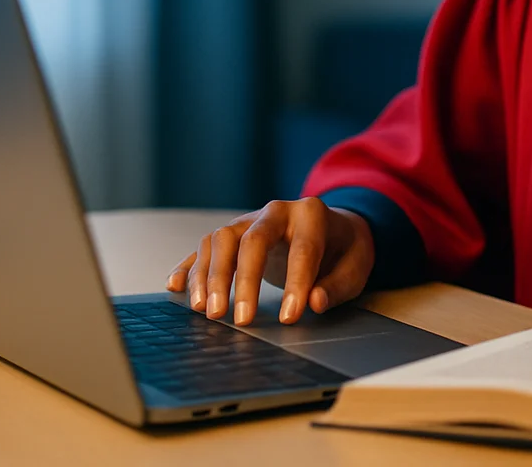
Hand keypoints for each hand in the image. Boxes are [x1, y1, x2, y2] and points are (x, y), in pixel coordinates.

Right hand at [165, 197, 373, 326]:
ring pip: (220, 240)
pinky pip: (204, 247)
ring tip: (208, 311)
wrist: (333, 227)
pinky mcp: (232, 234)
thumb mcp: (356, 267)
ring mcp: (249, 219)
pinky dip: (188, 267)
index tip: (290, 318)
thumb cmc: (344, 250)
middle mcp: (276, 211)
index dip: (296, 284)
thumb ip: (337, 285)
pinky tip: (175, 287)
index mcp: (311, 215)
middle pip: (251, 240)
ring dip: (210, 276)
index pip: (303, 249)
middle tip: (239, 319)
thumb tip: (313, 302)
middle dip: (243, 280)